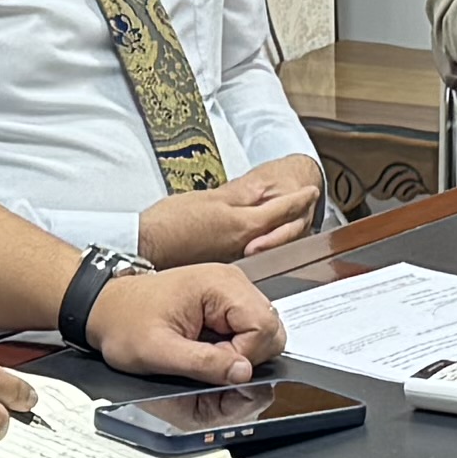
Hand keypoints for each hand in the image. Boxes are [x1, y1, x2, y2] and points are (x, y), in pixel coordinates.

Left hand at [85, 261, 281, 382]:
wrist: (105, 309)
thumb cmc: (125, 323)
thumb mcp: (159, 352)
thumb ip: (204, 363)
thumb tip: (244, 373)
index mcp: (220, 285)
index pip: (264, 326)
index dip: (244, 356)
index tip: (214, 364)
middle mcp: (232, 282)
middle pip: (271, 328)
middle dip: (247, 355)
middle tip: (210, 360)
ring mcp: (231, 291)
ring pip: (264, 331)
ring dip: (241, 352)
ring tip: (205, 352)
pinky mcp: (226, 303)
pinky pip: (249, 330)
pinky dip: (235, 347)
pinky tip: (208, 347)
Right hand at [138, 159, 323, 266]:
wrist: (146, 246)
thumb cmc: (170, 221)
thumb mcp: (210, 198)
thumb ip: (240, 195)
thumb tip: (263, 190)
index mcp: (242, 225)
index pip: (282, 210)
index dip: (299, 199)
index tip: (310, 191)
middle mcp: (244, 246)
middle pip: (284, 231)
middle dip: (298, 216)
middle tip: (307, 203)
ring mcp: (235, 259)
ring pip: (272, 244)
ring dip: (284, 230)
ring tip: (290, 216)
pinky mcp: (223, 267)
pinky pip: (255, 254)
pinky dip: (264, 242)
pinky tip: (261, 237)